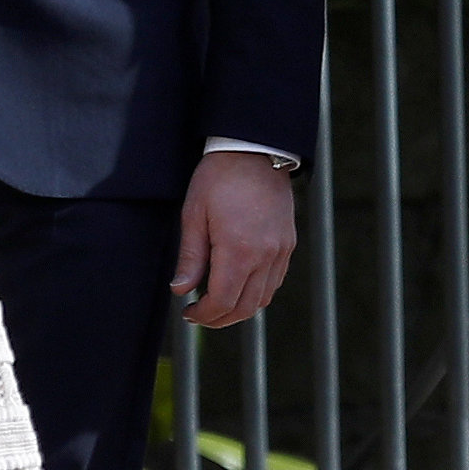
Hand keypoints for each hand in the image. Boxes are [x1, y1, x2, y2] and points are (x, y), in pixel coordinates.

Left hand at [172, 151, 295, 327]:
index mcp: (238, 249)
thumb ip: (190, 257)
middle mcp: (265, 255)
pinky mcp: (288, 244)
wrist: (254, 150)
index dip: (204, 315)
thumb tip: (180, 290)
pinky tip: (239, 285)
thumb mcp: (194, 214)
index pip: (223, 301)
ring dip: (240, 309)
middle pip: (245, 307)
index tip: (188, 313)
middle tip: (199, 315)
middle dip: (220, 319)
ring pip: (263, 299)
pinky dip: (257, 293)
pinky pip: (275, 282)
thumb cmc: (218, 177)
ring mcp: (280, 251)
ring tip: (216, 303)